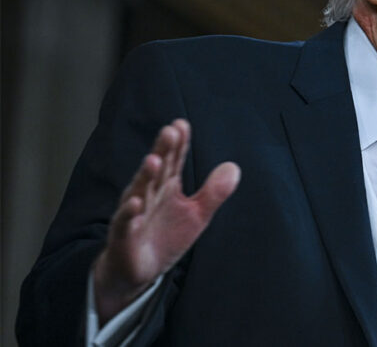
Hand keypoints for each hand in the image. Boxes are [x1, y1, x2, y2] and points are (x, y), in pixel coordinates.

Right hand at [92, 119, 240, 324]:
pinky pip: (125, 223)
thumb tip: (234, 167)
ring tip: (154, 160)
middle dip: (162, 150)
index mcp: (166, 187)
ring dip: (146, 176)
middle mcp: (147, 195)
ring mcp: (134, 215)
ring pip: (139, 192)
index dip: (178, 144)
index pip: (173, 161)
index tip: (182, 124)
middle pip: (156, 170)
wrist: (137, 270)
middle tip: (169, 131)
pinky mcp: (124, 237)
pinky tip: (135, 202)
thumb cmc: (165, 236)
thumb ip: (214, 192)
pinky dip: (129, 213)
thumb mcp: (196, 214)